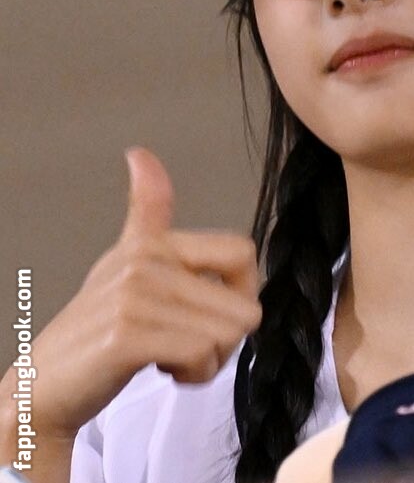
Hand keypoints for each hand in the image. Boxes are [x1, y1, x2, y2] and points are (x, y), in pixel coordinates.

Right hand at [1, 148, 261, 441]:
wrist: (42, 386)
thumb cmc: (98, 330)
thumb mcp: (125, 261)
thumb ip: (147, 211)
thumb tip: (139, 153)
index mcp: (152, 243)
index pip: (242, 253)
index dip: (243, 291)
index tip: (214, 309)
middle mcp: (145, 261)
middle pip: (244, 306)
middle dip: (225, 339)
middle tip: (184, 343)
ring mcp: (135, 296)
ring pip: (227, 334)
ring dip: (208, 361)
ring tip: (169, 355)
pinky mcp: (128, 336)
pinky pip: (202, 355)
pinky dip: (192, 375)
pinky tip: (162, 369)